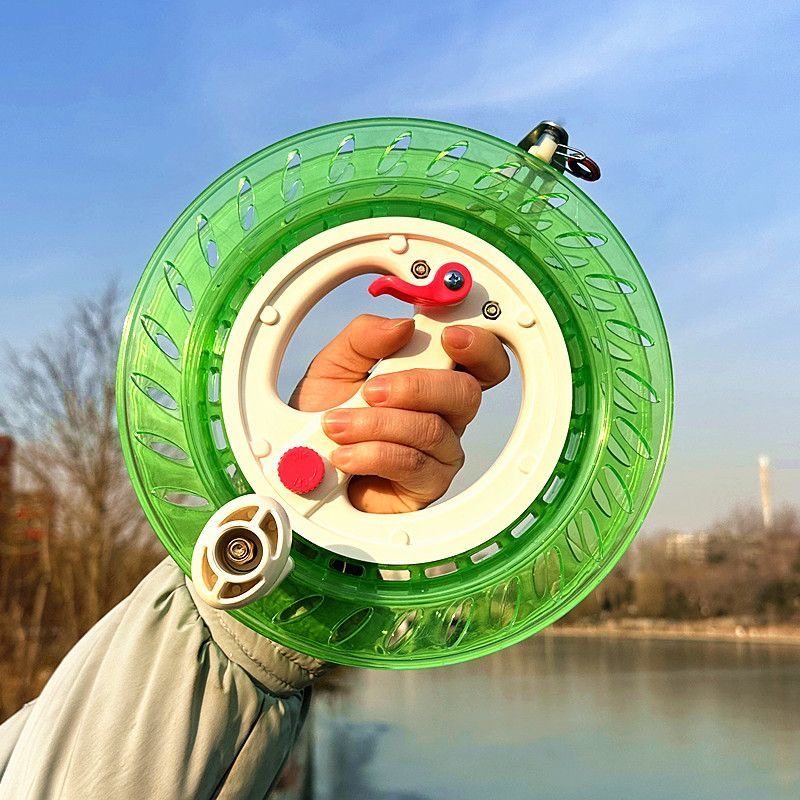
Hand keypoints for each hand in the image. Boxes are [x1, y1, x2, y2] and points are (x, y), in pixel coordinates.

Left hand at [289, 314, 509, 512]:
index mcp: (435, 377)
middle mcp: (446, 414)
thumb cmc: (328, 413)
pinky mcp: (426, 485)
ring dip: (376, 424)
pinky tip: (344, 455)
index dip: (480, 346)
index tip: (449, 337)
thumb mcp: (336, 364)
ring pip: (431, 429)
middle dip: (416, 387)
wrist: (302, 465)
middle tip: (371, 390)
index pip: (481, 361)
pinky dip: (371, 454)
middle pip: (466, 393)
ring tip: (337, 426)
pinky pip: (412, 464)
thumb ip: (365, 338)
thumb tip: (401, 326)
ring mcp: (440, 452)